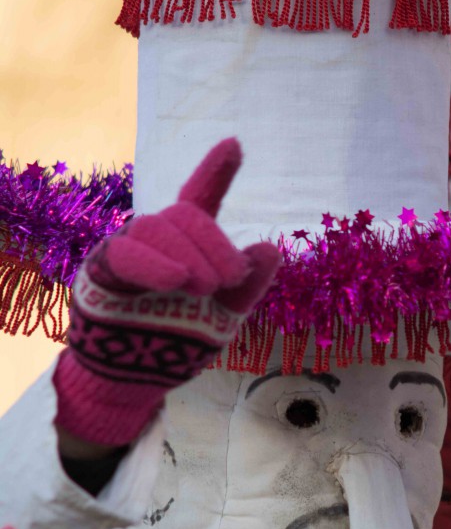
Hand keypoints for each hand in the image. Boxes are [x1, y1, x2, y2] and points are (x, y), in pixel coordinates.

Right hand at [54, 140, 279, 446]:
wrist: (137, 383)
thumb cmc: (178, 345)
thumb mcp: (223, 318)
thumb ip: (246, 287)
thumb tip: (269, 248)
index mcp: (189, 247)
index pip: (200, 200)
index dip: (215, 172)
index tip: (234, 145)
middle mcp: (159, 241)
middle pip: (185, 216)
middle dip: (213, 244)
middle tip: (228, 281)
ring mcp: (129, 252)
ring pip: (156, 227)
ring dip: (187, 254)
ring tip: (202, 287)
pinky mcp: (103, 271)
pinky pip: (126, 253)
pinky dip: (153, 264)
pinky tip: (175, 279)